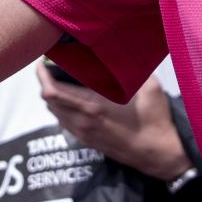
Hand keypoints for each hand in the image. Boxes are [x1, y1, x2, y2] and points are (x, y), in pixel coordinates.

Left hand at [37, 63, 192, 180]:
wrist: (159, 153)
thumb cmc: (154, 120)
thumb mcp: (148, 86)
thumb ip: (133, 66)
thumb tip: (124, 48)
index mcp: (93, 105)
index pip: (52, 90)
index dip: (43, 74)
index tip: (44, 60)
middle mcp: (83, 120)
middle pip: (48, 100)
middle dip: (45, 81)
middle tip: (51, 65)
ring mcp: (84, 133)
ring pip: (54, 112)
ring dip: (53, 95)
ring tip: (61, 79)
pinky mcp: (88, 141)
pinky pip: (64, 122)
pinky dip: (61, 108)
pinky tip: (74, 97)